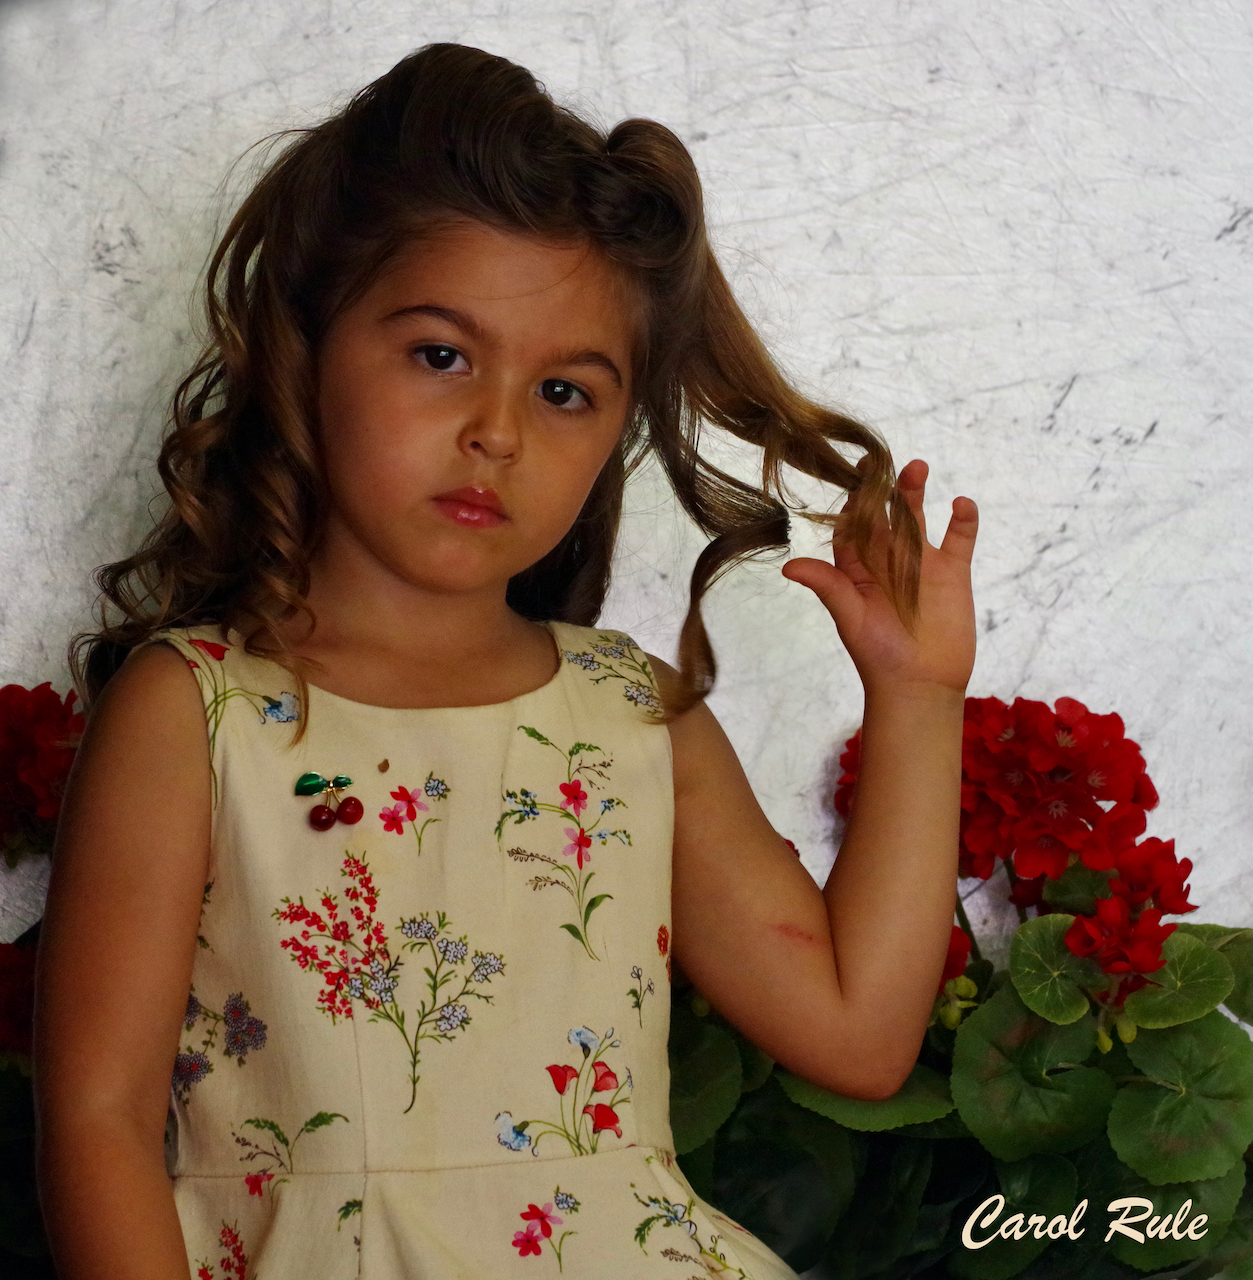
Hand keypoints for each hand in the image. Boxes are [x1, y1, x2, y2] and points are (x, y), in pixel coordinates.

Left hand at [781, 459, 977, 699]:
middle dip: (883, 488)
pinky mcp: (953, 572)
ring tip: (917, 468)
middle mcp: (888, 559)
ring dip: (917, 493)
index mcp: (858, 568)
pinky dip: (963, 520)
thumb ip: (827, 586)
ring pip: (919, 518)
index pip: (852, 526)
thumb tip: (788, 567)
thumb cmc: (877, 654)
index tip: (851, 474)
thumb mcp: (850, 617)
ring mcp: (922, 563)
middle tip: (883, 461)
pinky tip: (961, 504)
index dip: (851, 502)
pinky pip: (959, 539)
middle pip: (885, 514)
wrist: (920, 684)